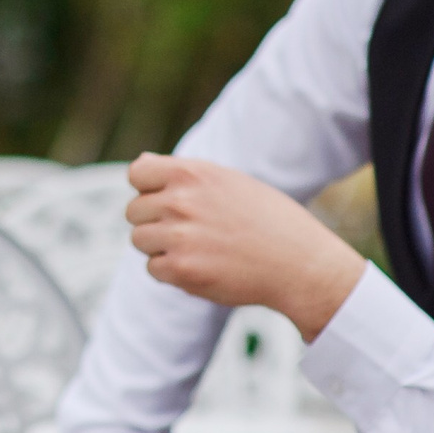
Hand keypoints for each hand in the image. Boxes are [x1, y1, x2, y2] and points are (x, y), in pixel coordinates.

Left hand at [125, 153, 367, 340]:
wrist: (299, 263)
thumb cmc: (268, 220)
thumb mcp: (228, 180)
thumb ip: (185, 173)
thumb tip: (142, 161)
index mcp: (192, 173)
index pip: (137, 173)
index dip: (147, 188)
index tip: (166, 201)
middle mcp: (180, 201)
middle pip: (134, 211)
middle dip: (154, 221)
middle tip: (190, 231)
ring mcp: (179, 235)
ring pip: (139, 240)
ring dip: (160, 247)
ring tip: (196, 248)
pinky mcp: (182, 269)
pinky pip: (153, 268)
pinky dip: (171, 271)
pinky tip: (201, 266)